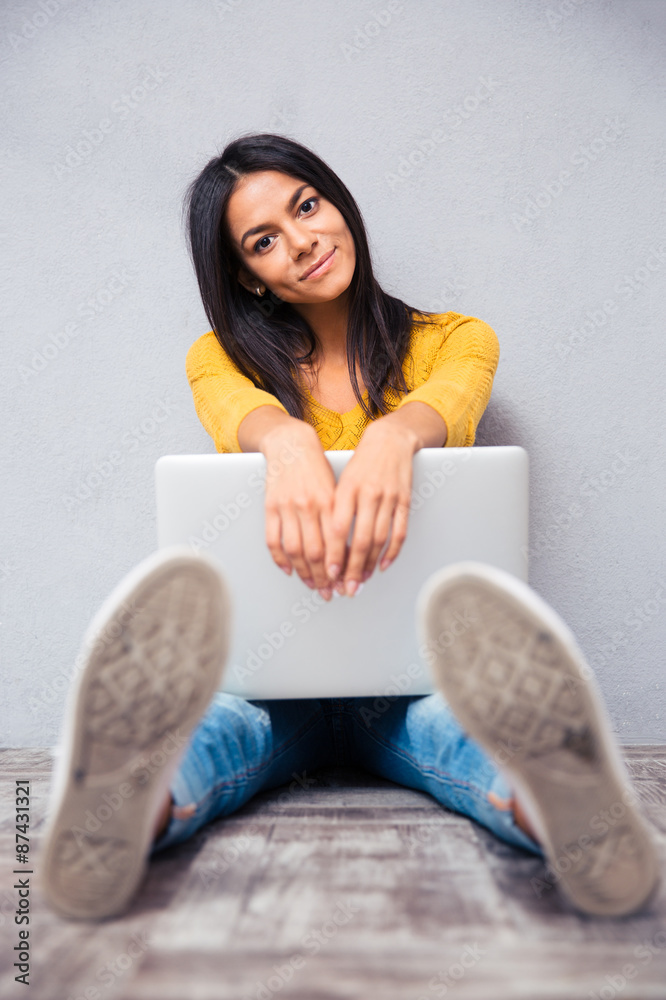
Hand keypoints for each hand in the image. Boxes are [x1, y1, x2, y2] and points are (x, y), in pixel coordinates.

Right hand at [262, 421, 337, 599]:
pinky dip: (280, 559)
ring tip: (312, 585)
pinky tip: (289, 569)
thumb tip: (347, 550)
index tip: (343, 582)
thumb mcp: (336, 490)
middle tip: (329, 592)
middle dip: (324, 577)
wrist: (291, 445)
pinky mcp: (270, 507)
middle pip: (316, 551)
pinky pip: (273, 539)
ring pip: (295, 549)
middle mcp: (308, 505)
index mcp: (329, 501)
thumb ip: (340, 517)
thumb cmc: (317, 469)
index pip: (335, 543)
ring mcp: (287, 507)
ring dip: (304, 572)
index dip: (339, 567)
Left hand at [324, 418, 417, 595]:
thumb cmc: (361, 463)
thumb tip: (326, 544)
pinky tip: (383, 565)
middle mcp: (368, 494)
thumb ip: (334, 509)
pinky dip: (392, 551)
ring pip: (379, 539)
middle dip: (353, 568)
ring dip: (370, 564)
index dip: (334, 554)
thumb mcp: (341, 481)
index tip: (329, 574)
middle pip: (360, 540)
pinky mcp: (404, 501)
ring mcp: (389, 498)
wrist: (390, 440)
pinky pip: (399, 531)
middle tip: (347, 588)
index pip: (338, 529)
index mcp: (347, 489)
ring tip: (362, 580)